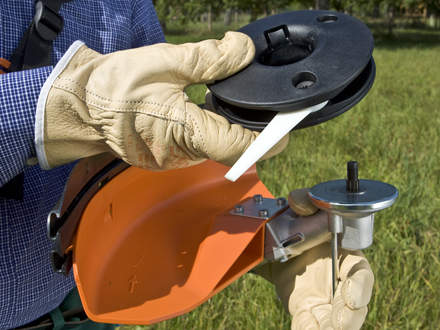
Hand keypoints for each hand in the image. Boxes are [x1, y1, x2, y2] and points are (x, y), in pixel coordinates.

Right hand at [37, 32, 287, 169]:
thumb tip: (243, 51)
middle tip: (263, 109)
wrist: (81, 107)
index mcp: (181, 131)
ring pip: (214, 149)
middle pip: (229, 149)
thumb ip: (211, 58)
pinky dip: (210, 131)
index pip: (236, 146)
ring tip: (234, 104)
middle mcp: (179, 154)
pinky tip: (206, 110)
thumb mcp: (165, 62)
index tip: (284, 132)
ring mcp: (172, 160)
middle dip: (249, 130)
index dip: (265, 141)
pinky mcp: (166, 158)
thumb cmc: (114, 86)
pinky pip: (199, 149)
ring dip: (228, 129)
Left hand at [255, 189, 373, 329]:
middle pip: (355, 304)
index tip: (351, 295)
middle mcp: (341, 281)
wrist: (278, 245)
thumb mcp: (300, 211)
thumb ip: (303, 201)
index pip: (361, 273)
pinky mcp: (310, 310)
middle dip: (349, 316)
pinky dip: (310, 329)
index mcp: (347, 257)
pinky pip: (313, 325)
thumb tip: (301, 201)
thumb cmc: (301, 227)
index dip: (359, 286)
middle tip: (338, 323)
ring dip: (333, 326)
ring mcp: (327, 299)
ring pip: (337, 320)